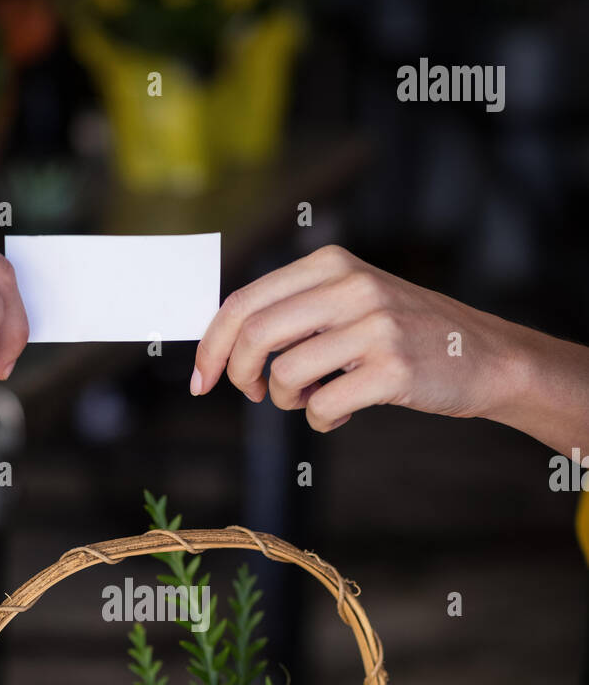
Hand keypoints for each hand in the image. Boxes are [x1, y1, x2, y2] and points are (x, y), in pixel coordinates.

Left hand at [190, 244, 588, 452]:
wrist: (484, 356)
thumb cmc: (403, 336)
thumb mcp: (350, 302)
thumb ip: (295, 311)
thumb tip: (220, 343)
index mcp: (330, 263)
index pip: (243, 301)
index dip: (210, 346)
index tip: (201, 380)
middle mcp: (351, 286)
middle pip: (254, 335)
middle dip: (237, 375)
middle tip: (251, 394)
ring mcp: (374, 325)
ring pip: (285, 375)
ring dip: (287, 401)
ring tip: (315, 398)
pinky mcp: (392, 368)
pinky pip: (323, 408)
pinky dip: (323, 421)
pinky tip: (346, 411)